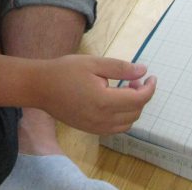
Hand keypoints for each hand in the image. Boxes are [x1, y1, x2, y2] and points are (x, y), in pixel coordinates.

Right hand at [38, 55, 155, 133]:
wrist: (40, 87)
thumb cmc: (64, 71)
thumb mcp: (93, 63)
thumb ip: (120, 68)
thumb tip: (143, 71)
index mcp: (105, 101)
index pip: (139, 99)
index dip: (149, 88)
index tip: (151, 76)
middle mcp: (103, 119)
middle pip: (135, 112)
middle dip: (141, 95)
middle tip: (134, 78)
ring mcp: (96, 128)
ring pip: (127, 123)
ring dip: (133, 107)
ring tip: (125, 89)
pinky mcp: (90, 130)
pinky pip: (115, 128)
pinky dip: (122, 117)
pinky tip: (114, 101)